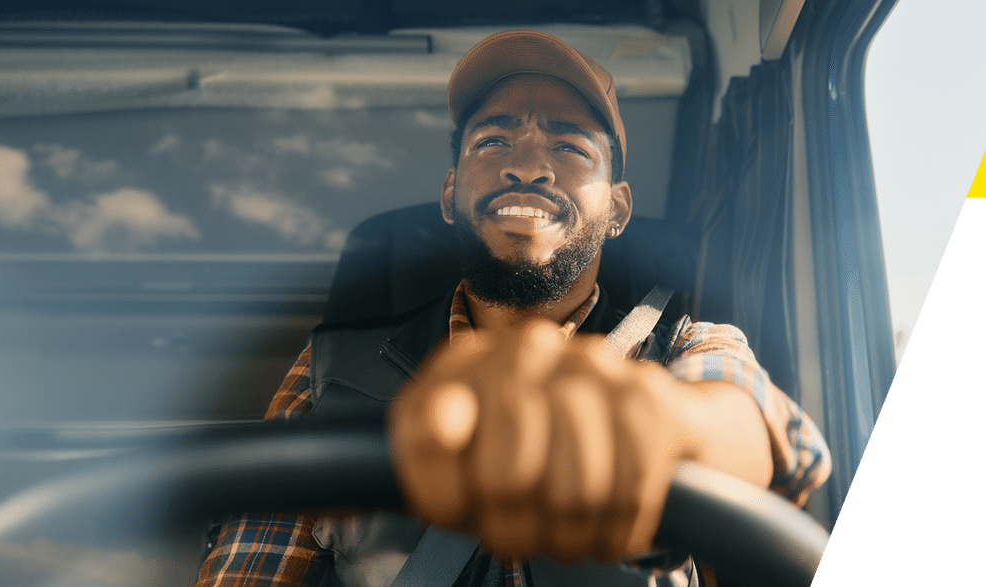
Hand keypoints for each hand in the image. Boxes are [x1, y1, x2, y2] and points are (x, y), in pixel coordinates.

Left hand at [388, 320, 698, 560]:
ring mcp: (589, 365)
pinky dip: (617, 531)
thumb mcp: (465, 461)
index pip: (427, 431)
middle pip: (505, 478)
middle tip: (524, 533)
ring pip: (572, 493)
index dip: (442, 494)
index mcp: (462, 366)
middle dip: (515, 530)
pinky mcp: (646, 396)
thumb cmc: (538, 455)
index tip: (458, 513)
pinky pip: (627, 493)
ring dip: (571, 536)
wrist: (646, 424)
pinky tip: (608, 522)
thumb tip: (338, 501)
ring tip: (568, 529)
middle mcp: (522, 350)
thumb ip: (415, 469)